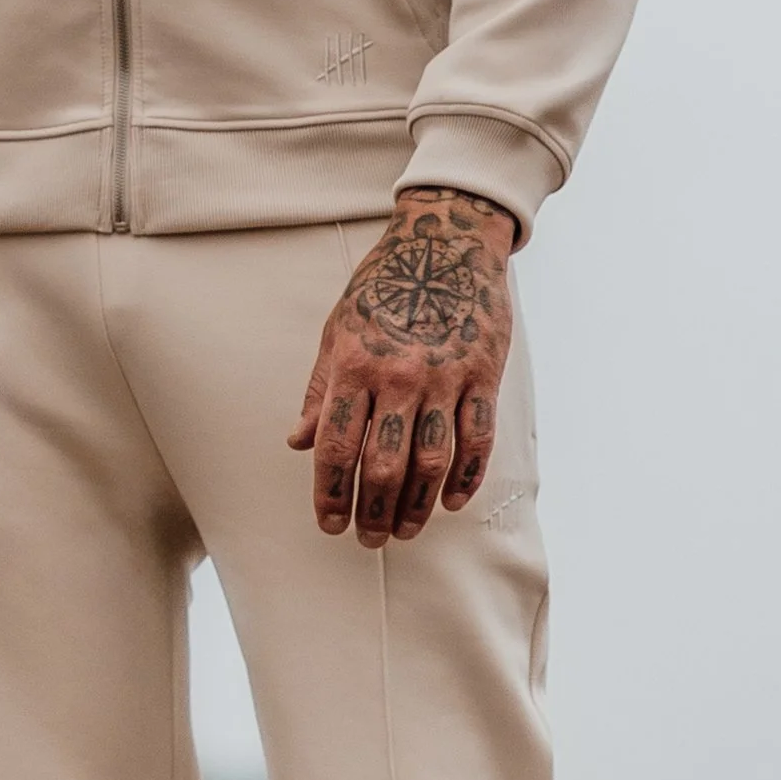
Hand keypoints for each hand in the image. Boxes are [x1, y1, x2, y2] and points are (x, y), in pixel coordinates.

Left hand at [286, 187, 514, 544]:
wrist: (448, 240)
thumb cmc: (385, 285)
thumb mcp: (337, 328)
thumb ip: (321, 389)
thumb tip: (298, 441)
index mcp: (354, 364)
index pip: (336, 446)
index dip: (330, 494)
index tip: (328, 524)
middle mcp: (398, 375)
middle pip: (383, 464)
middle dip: (371, 511)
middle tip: (368, 539)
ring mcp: (444, 377)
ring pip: (431, 461)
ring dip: (416, 505)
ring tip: (404, 530)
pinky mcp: (483, 375)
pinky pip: (476, 438)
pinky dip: (465, 477)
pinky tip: (451, 502)